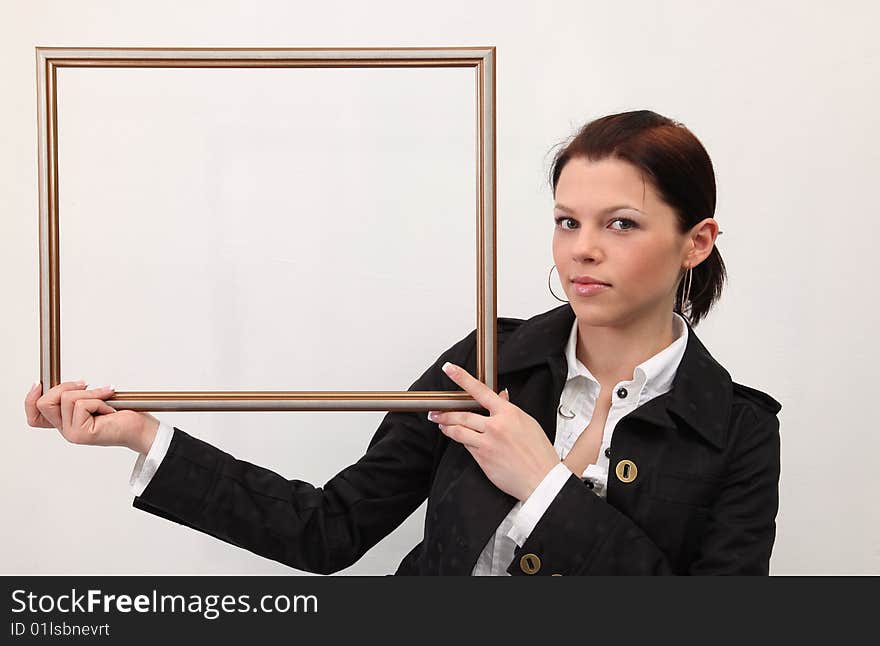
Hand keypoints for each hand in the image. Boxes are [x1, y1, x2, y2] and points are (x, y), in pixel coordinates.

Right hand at [24, 381, 159, 453]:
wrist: (140, 428)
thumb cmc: (122, 414)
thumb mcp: (94, 400)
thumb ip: (77, 396)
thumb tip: (72, 384)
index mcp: (65, 422)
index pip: (35, 416)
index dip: (30, 398)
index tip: (39, 382)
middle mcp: (65, 429)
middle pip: (44, 402)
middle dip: (66, 386)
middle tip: (86, 385)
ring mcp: (71, 433)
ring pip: (66, 399)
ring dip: (90, 393)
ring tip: (106, 399)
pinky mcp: (80, 434)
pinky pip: (82, 405)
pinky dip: (99, 400)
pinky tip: (109, 410)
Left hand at [428, 362, 559, 501]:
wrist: (542, 480)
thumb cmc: (539, 453)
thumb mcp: (528, 423)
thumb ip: (509, 409)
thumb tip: (500, 396)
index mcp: (508, 414)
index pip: (480, 391)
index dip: (462, 378)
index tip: (450, 369)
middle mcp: (495, 427)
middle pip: (462, 415)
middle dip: (445, 413)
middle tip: (435, 411)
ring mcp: (487, 444)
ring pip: (459, 432)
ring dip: (447, 427)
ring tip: (441, 424)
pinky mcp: (482, 460)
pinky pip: (467, 447)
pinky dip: (463, 442)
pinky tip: (460, 440)